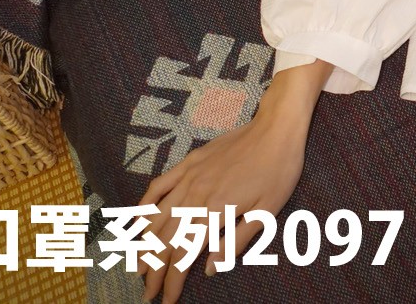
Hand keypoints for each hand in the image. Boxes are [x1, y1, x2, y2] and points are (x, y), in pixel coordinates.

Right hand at [134, 111, 307, 301]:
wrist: (276, 128)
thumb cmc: (278, 170)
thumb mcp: (268, 212)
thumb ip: (237, 241)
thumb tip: (210, 268)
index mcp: (216, 211)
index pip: (184, 255)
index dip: (173, 281)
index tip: (166, 300)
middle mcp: (196, 195)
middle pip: (165, 240)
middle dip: (153, 270)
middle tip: (147, 292)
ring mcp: (189, 177)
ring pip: (156, 216)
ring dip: (144, 245)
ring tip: (138, 266)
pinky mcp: (188, 162)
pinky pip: (158, 186)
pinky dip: (144, 205)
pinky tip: (136, 221)